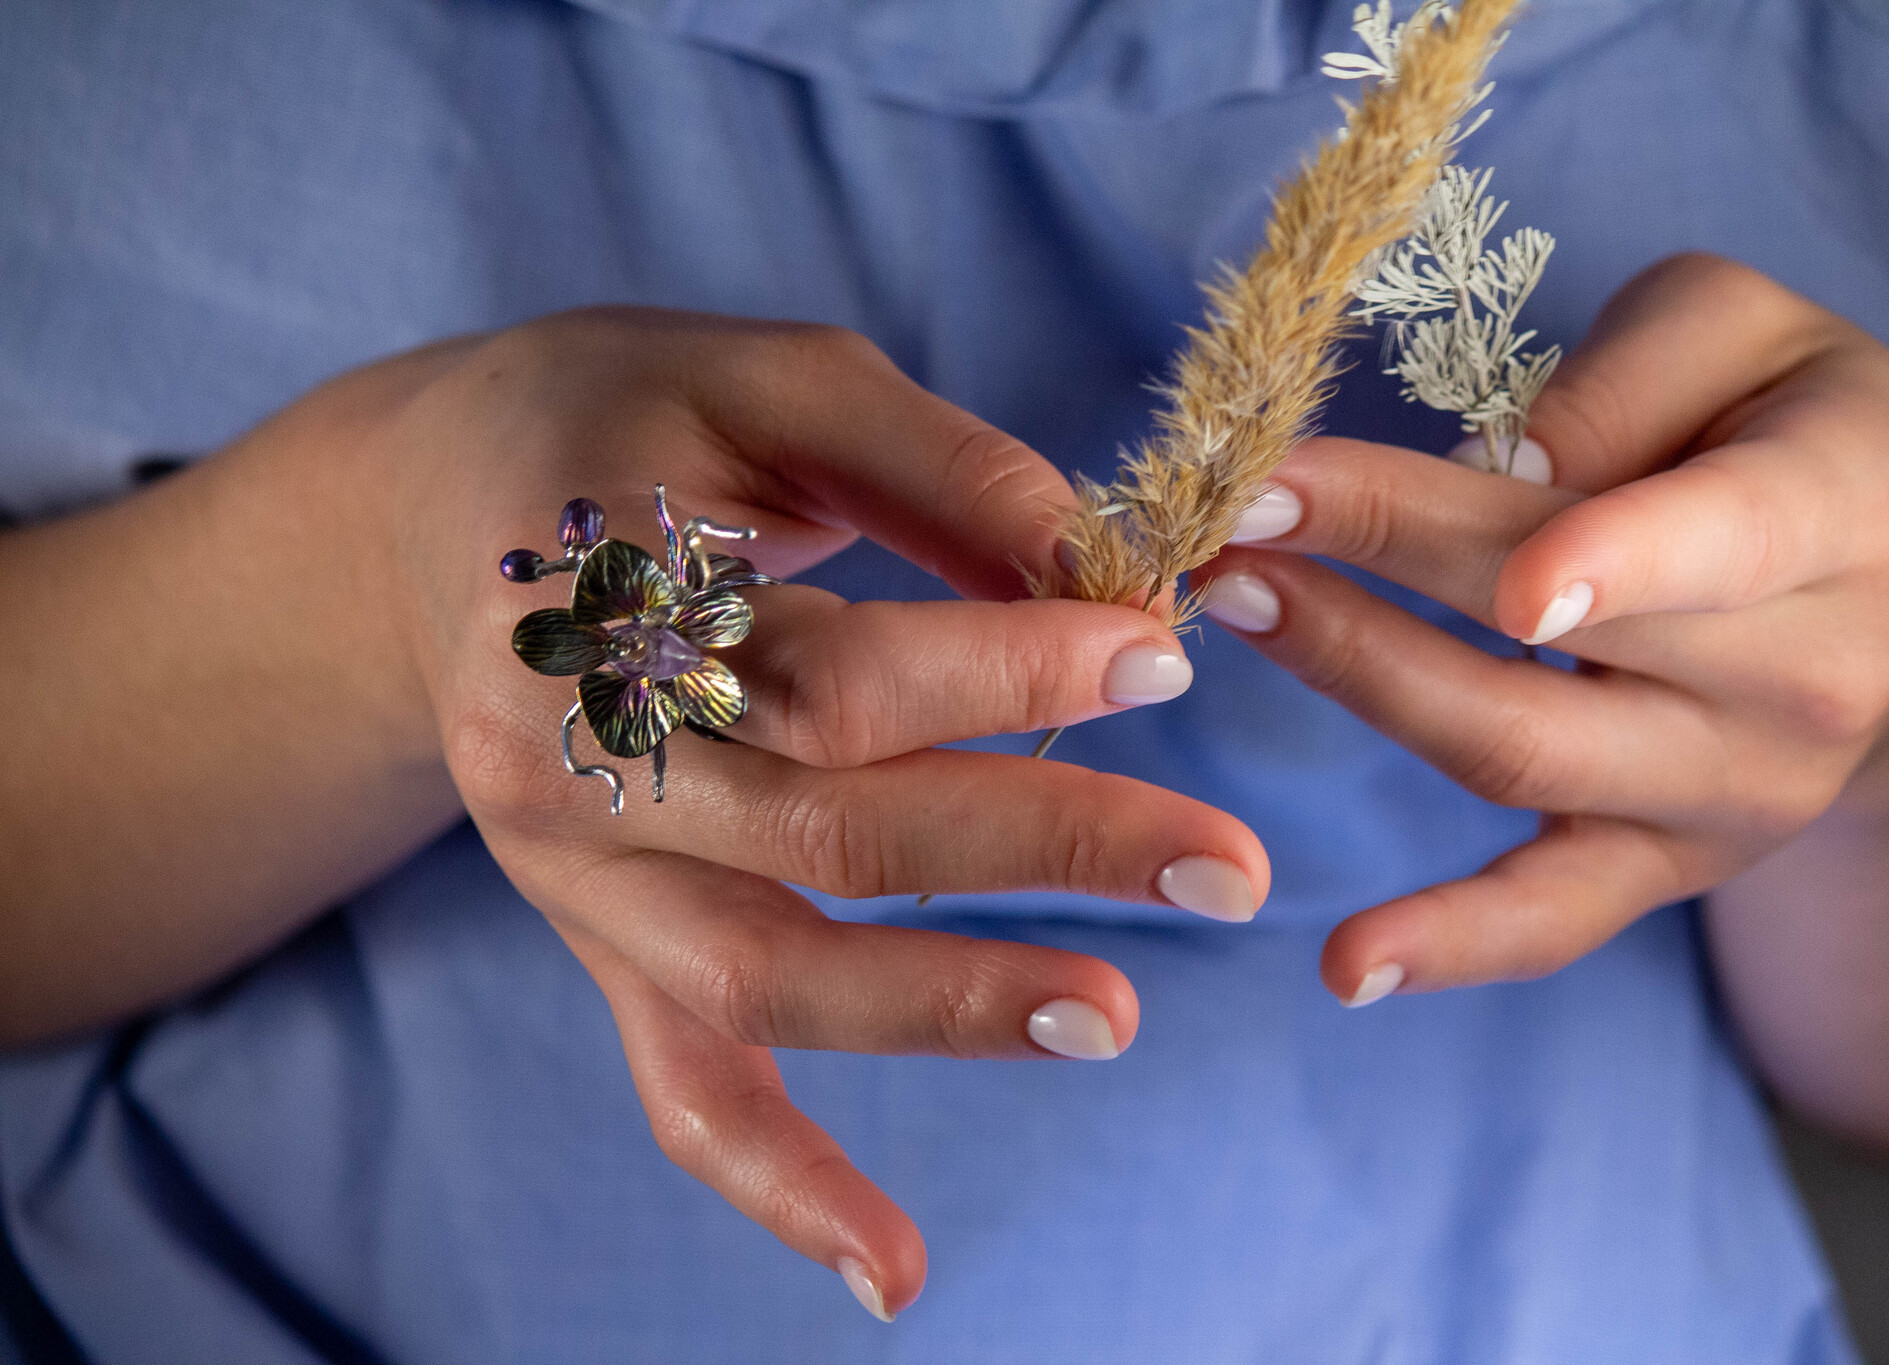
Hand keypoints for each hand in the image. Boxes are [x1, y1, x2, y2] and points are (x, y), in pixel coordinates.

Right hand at [375, 310, 1267, 1316]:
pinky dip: (784, 1188)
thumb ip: (932, 463)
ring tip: (1114, 1017)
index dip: (1001, 668)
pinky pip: (679, 1088)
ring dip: (944, 1010)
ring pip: (762, 978)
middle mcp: (565, 761)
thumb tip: (1105, 565)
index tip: (1162, 652)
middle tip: (1226, 865)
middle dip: (1039, 843)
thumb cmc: (615, 419)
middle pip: (819, 833)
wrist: (425, 518)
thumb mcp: (761, 378)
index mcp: (594, 598)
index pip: (822, 672)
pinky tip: (901, 1275)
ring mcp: (573, 876)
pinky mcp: (599, 943)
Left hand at [1197, 254, 1888, 1022]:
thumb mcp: (1751, 333)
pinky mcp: (1667, 865)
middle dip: (1378, 564)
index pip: (1703, 535)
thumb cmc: (1792, 432)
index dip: (1570, 542)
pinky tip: (1348, 967)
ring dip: (1359, 678)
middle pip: (1557, 638)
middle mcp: (1806, 677)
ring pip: (1518, 756)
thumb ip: (1630, 377)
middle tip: (1239, 512)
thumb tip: (1493, 476)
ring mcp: (1732, 792)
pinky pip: (1556, 919)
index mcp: (1838, 515)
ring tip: (1237, 604)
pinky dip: (1454, 945)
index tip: (1398, 510)